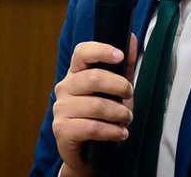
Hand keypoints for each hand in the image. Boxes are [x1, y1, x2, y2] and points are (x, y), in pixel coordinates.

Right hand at [52, 34, 137, 176]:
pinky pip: (92, 127)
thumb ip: (124, 66)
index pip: (81, 52)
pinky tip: (121, 133)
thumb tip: (130, 38)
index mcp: (75, 73)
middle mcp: (64, 87)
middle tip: (130, 96)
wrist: (88, 153)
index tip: (120, 56)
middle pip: (93, 78)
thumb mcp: (116, 90)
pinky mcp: (62, 130)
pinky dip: (112, 131)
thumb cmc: (102, 117)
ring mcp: (60, 109)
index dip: (101, 50)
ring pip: (96, 105)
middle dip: (120, 87)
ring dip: (120, 113)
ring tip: (127, 119)